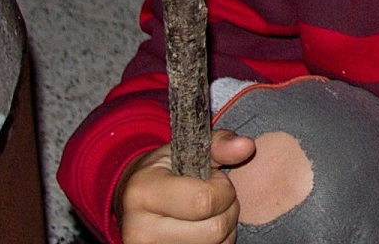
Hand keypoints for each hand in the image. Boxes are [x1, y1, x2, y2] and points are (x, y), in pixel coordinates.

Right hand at [115, 130, 256, 243]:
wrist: (131, 203)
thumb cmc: (164, 172)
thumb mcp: (186, 150)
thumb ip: (219, 146)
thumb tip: (247, 146)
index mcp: (143, 192)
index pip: (204, 201)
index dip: (222, 189)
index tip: (214, 179)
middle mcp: (140, 229)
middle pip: (214, 230)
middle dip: (227, 210)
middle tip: (213, 198)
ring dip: (224, 228)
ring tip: (207, 213)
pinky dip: (217, 243)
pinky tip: (203, 229)